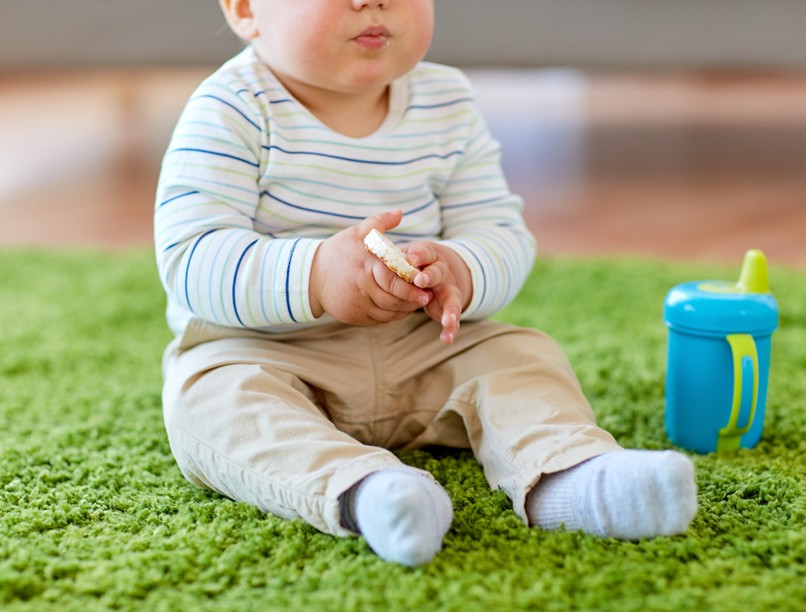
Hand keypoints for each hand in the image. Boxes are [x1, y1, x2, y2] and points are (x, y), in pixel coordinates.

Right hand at [309, 210, 431, 325]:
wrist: (311, 275)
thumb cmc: (338, 252)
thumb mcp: (356, 233)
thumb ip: (379, 222)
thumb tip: (400, 212)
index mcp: (366, 265)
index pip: (394, 279)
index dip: (412, 285)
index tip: (425, 285)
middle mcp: (362, 287)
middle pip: (394, 299)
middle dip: (412, 300)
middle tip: (427, 298)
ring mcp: (358, 304)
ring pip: (389, 312)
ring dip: (405, 309)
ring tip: (415, 303)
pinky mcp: (354, 317)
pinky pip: (379, 320)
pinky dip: (392, 316)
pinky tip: (399, 308)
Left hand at [406, 242, 471, 344]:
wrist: (433, 273)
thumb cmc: (412, 266)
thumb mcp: (405, 259)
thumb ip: (396, 259)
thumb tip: (375, 249)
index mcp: (429, 258)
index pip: (426, 253)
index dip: (419, 255)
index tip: (411, 258)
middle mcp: (441, 273)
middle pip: (439, 273)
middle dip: (430, 277)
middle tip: (420, 281)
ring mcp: (447, 291)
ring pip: (452, 298)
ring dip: (451, 310)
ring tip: (448, 321)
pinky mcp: (449, 308)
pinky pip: (452, 319)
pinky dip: (451, 330)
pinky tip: (447, 339)